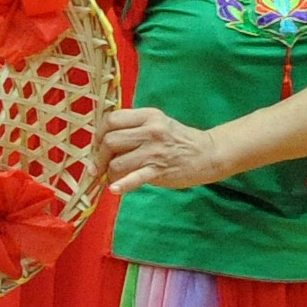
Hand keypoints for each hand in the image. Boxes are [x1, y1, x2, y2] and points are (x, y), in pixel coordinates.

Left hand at [90, 101, 230, 192]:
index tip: (98, 145)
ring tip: (112, 178)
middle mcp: (151, 130)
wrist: (208, 154)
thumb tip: (102, 141)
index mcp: (148, 116)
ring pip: (117, 162)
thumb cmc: (178, 140)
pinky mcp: (160, 170)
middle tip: (101, 166)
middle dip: (100, 156)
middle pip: (110, 140)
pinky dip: (122, 185)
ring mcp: (155, 151)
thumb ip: (133, 127)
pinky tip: (114, 190)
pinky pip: (134, 178)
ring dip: (109, 173)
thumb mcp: (157, 124)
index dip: (99, 134)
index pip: (111, 119)